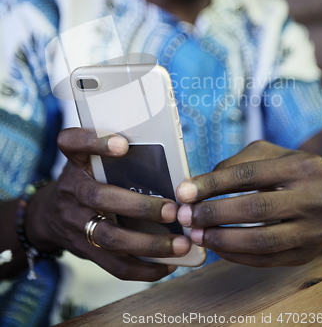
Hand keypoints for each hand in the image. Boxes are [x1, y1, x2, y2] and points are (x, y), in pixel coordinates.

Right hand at [26, 128, 190, 280]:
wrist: (50, 214)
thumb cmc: (87, 179)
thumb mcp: (91, 160)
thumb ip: (117, 157)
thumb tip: (170, 166)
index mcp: (75, 161)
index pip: (72, 143)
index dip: (96, 142)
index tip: (123, 144)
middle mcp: (71, 190)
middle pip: (100, 198)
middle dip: (139, 207)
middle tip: (173, 210)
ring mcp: (76, 223)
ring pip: (109, 238)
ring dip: (149, 244)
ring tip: (181, 244)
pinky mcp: (84, 250)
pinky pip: (114, 265)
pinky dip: (144, 269)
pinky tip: (169, 265)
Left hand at [177, 140, 321, 266]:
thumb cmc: (293, 171)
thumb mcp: (270, 155)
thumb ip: (237, 164)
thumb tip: (201, 185)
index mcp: (297, 168)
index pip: (248, 176)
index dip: (212, 184)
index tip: (184, 192)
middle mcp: (309, 199)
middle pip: (255, 209)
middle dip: (213, 214)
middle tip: (186, 216)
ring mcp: (310, 230)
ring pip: (262, 241)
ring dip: (223, 240)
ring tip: (197, 235)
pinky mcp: (306, 254)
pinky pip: (267, 260)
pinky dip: (237, 256)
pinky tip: (217, 248)